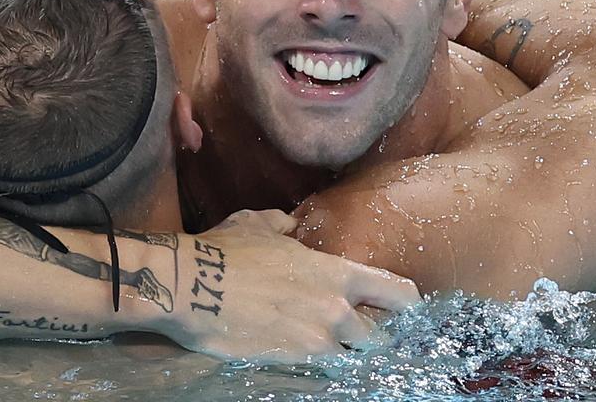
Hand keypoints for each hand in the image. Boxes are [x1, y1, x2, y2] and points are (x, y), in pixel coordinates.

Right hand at [164, 209, 420, 361]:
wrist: (190, 287)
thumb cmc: (225, 250)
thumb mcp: (259, 224)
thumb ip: (285, 226)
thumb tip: (291, 226)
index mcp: (336, 273)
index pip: (397, 293)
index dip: (404, 302)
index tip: (401, 306)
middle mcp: (336, 311)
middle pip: (378, 336)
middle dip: (370, 335)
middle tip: (356, 330)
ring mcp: (314, 342)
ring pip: (350, 359)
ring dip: (343, 353)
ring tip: (326, 345)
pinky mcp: (290, 363)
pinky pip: (320, 371)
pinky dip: (318, 366)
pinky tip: (304, 357)